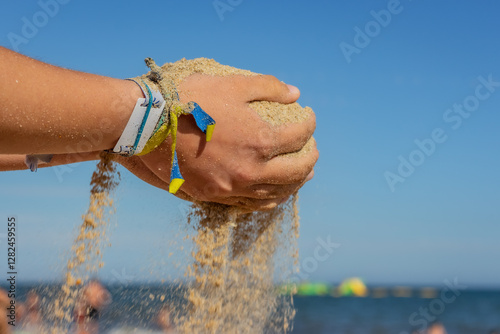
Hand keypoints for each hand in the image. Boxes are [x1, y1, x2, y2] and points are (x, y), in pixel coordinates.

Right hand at [137, 73, 317, 210]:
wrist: (145, 126)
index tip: (309, 116)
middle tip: (313, 149)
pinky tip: (273, 194)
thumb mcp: (231, 84)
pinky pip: (250, 205)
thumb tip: (295, 94)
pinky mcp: (214, 196)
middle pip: (297, 171)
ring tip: (303, 175)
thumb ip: (268, 88)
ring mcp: (232, 187)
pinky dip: (268, 200)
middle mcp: (251, 170)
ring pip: (276, 193)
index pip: (300, 135)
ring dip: (295, 184)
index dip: (310, 123)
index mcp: (260, 141)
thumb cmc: (188, 99)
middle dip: (311, 157)